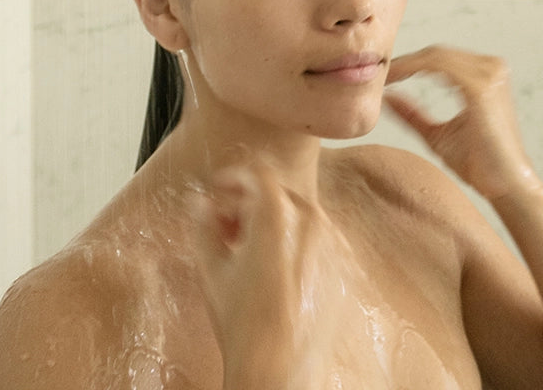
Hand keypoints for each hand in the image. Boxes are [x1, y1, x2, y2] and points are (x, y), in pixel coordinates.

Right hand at [187, 159, 348, 389]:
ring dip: (272, 222)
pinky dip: (295, 243)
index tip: (217, 191)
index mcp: (279, 215)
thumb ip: (203, 225)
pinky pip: (316, 239)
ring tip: (247, 253)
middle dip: (248, 204)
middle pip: (277, 193)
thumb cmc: (245, 326)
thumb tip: (199, 203)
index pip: (257, 172)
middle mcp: (313, 220)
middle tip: (225, 228)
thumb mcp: (211, 271)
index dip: (232, 178)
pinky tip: (273, 271)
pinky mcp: (343, 264)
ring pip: (298, 215)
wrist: (279, 371)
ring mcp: (333, 241)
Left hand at [384, 45, 542, 202]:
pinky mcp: (481, 87)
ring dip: (407, 63)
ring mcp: (489, 74)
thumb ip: (414, 115)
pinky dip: (415, 68)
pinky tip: (397, 78)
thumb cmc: (480, 165)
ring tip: (385, 77)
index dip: (409, 63)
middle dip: (405, 61)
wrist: (506, 187)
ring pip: (436, 55)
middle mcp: (491, 68)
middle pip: (437, 52)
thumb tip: (387, 98)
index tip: (384, 75)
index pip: (440, 58)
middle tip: (378, 74)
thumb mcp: (438, 135)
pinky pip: (440, 66)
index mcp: (486, 75)